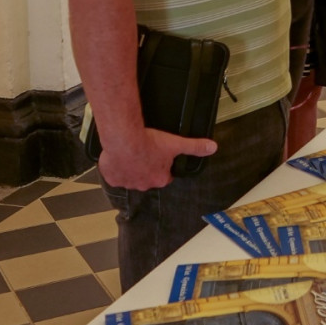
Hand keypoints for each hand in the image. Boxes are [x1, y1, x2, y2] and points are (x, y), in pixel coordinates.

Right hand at [97, 127, 217, 190]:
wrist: (124, 139)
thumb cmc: (149, 142)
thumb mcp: (176, 143)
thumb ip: (194, 147)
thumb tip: (213, 147)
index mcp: (160, 179)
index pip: (165, 176)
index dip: (164, 166)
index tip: (160, 156)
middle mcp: (144, 185)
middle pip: (147, 178)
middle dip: (147, 167)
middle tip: (145, 152)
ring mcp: (127, 183)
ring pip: (131, 177)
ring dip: (132, 168)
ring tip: (131, 152)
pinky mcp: (112, 179)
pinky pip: (115, 176)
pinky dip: (116, 168)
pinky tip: (118, 157)